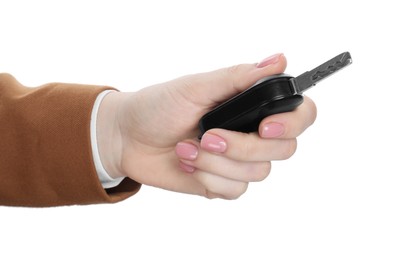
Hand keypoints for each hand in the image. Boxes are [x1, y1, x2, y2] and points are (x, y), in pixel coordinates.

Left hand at [97, 53, 316, 198]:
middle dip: (242, 146)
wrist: (129, 138)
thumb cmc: (159, 106)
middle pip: (282, 150)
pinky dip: (208, 177)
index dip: (292, 123)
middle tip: (207, 135)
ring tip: (187, 148)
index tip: (264, 126)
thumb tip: (279, 60)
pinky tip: (188, 164)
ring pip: (257, 173)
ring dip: (217, 162)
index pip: (299, 115)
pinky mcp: (223, 182)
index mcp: (251, 105)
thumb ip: (239, 77)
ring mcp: (239, 160)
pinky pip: (235, 190)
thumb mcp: (196, 86)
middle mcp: (251, 132)